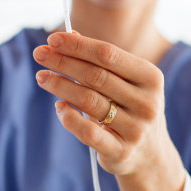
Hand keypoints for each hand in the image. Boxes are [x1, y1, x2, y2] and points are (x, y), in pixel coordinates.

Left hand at [33, 32, 186, 190]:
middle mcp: (147, 102)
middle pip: (96, 76)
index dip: (78, 45)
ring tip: (42, 77)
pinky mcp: (121, 152)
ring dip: (61, 86)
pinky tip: (59, 106)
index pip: (108, 54)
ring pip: (89, 101)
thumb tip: (69, 35)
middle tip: (39, 54)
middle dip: (64, 62)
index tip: (52, 39)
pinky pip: (88, 132)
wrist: (150, 155)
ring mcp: (136, 129)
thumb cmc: (130, 108)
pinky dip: (69, 117)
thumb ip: (100, 61)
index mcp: (150, 78)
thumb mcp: (124, 82)